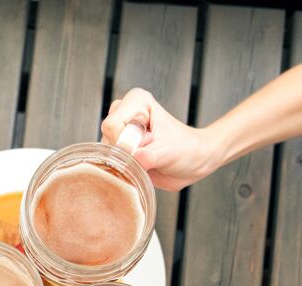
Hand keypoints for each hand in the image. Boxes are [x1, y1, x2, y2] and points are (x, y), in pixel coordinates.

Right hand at [100, 88, 225, 190]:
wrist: (194, 161)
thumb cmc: (186, 149)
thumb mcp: (168, 152)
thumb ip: (149, 155)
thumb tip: (133, 159)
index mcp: (136, 101)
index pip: (112, 124)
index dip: (124, 143)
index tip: (146, 147)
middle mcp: (124, 112)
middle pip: (107, 137)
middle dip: (124, 152)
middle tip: (148, 153)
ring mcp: (121, 130)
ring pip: (107, 151)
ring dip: (125, 161)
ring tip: (147, 159)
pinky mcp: (120, 146)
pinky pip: (110, 161)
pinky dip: (122, 168)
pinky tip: (141, 166)